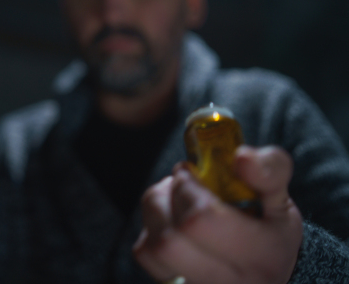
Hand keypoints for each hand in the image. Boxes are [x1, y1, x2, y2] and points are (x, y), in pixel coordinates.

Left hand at [133, 146, 302, 283]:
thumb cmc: (270, 229)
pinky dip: (150, 230)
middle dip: (165, 199)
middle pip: (169, 241)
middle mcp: (229, 283)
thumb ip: (269, 170)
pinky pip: (147, 256)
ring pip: (152, 249)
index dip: (185, 188)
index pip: (201, 220)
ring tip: (171, 199)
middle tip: (177, 184)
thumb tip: (242, 158)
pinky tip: (169, 222)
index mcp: (261, 255)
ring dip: (154, 211)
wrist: (268, 273)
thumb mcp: (282, 198)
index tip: (189, 172)